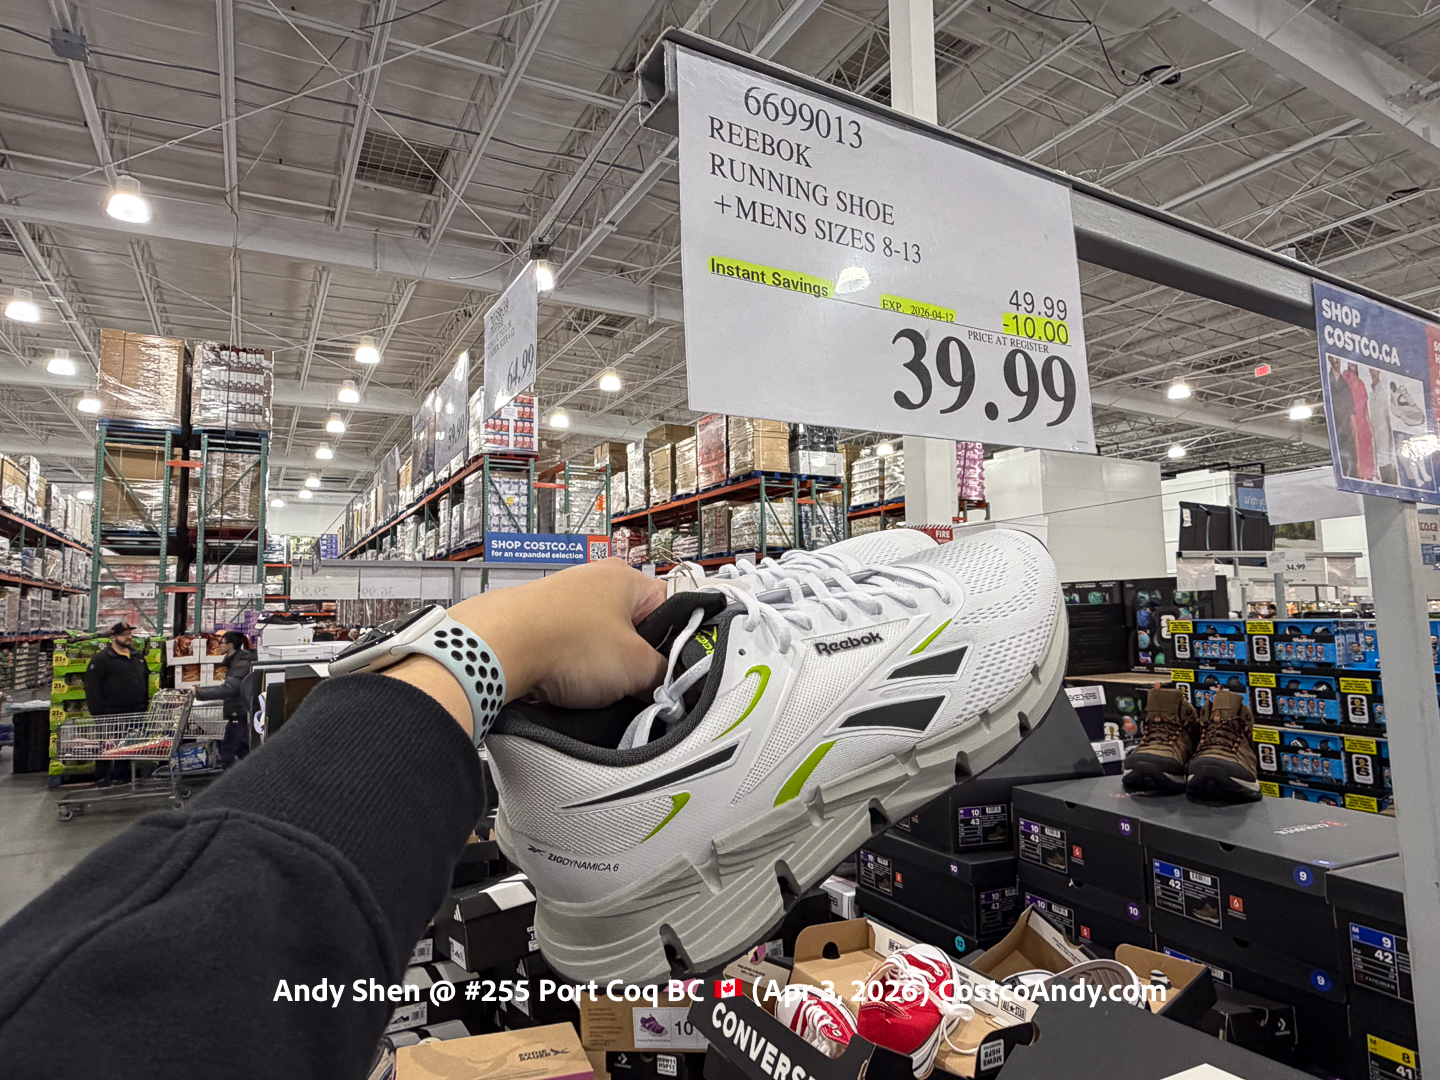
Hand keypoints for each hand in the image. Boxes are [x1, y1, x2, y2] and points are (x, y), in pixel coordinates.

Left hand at [384, 559, 667, 732]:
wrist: (495, 648)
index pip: (669, 608)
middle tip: (631, 684)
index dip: (672, 644)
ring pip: (596, 638)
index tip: (666, 672)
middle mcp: (592, 578)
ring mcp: (560, 597)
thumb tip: (668, 684)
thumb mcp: (635, 667)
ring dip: (598, 665)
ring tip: (592, 686)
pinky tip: (563, 682)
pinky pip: (565, 646)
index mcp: (625, 577)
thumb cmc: (565, 642)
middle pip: (631, 626)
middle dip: (632, 658)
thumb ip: (663, 674)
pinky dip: (567, 665)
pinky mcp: (534, 619)